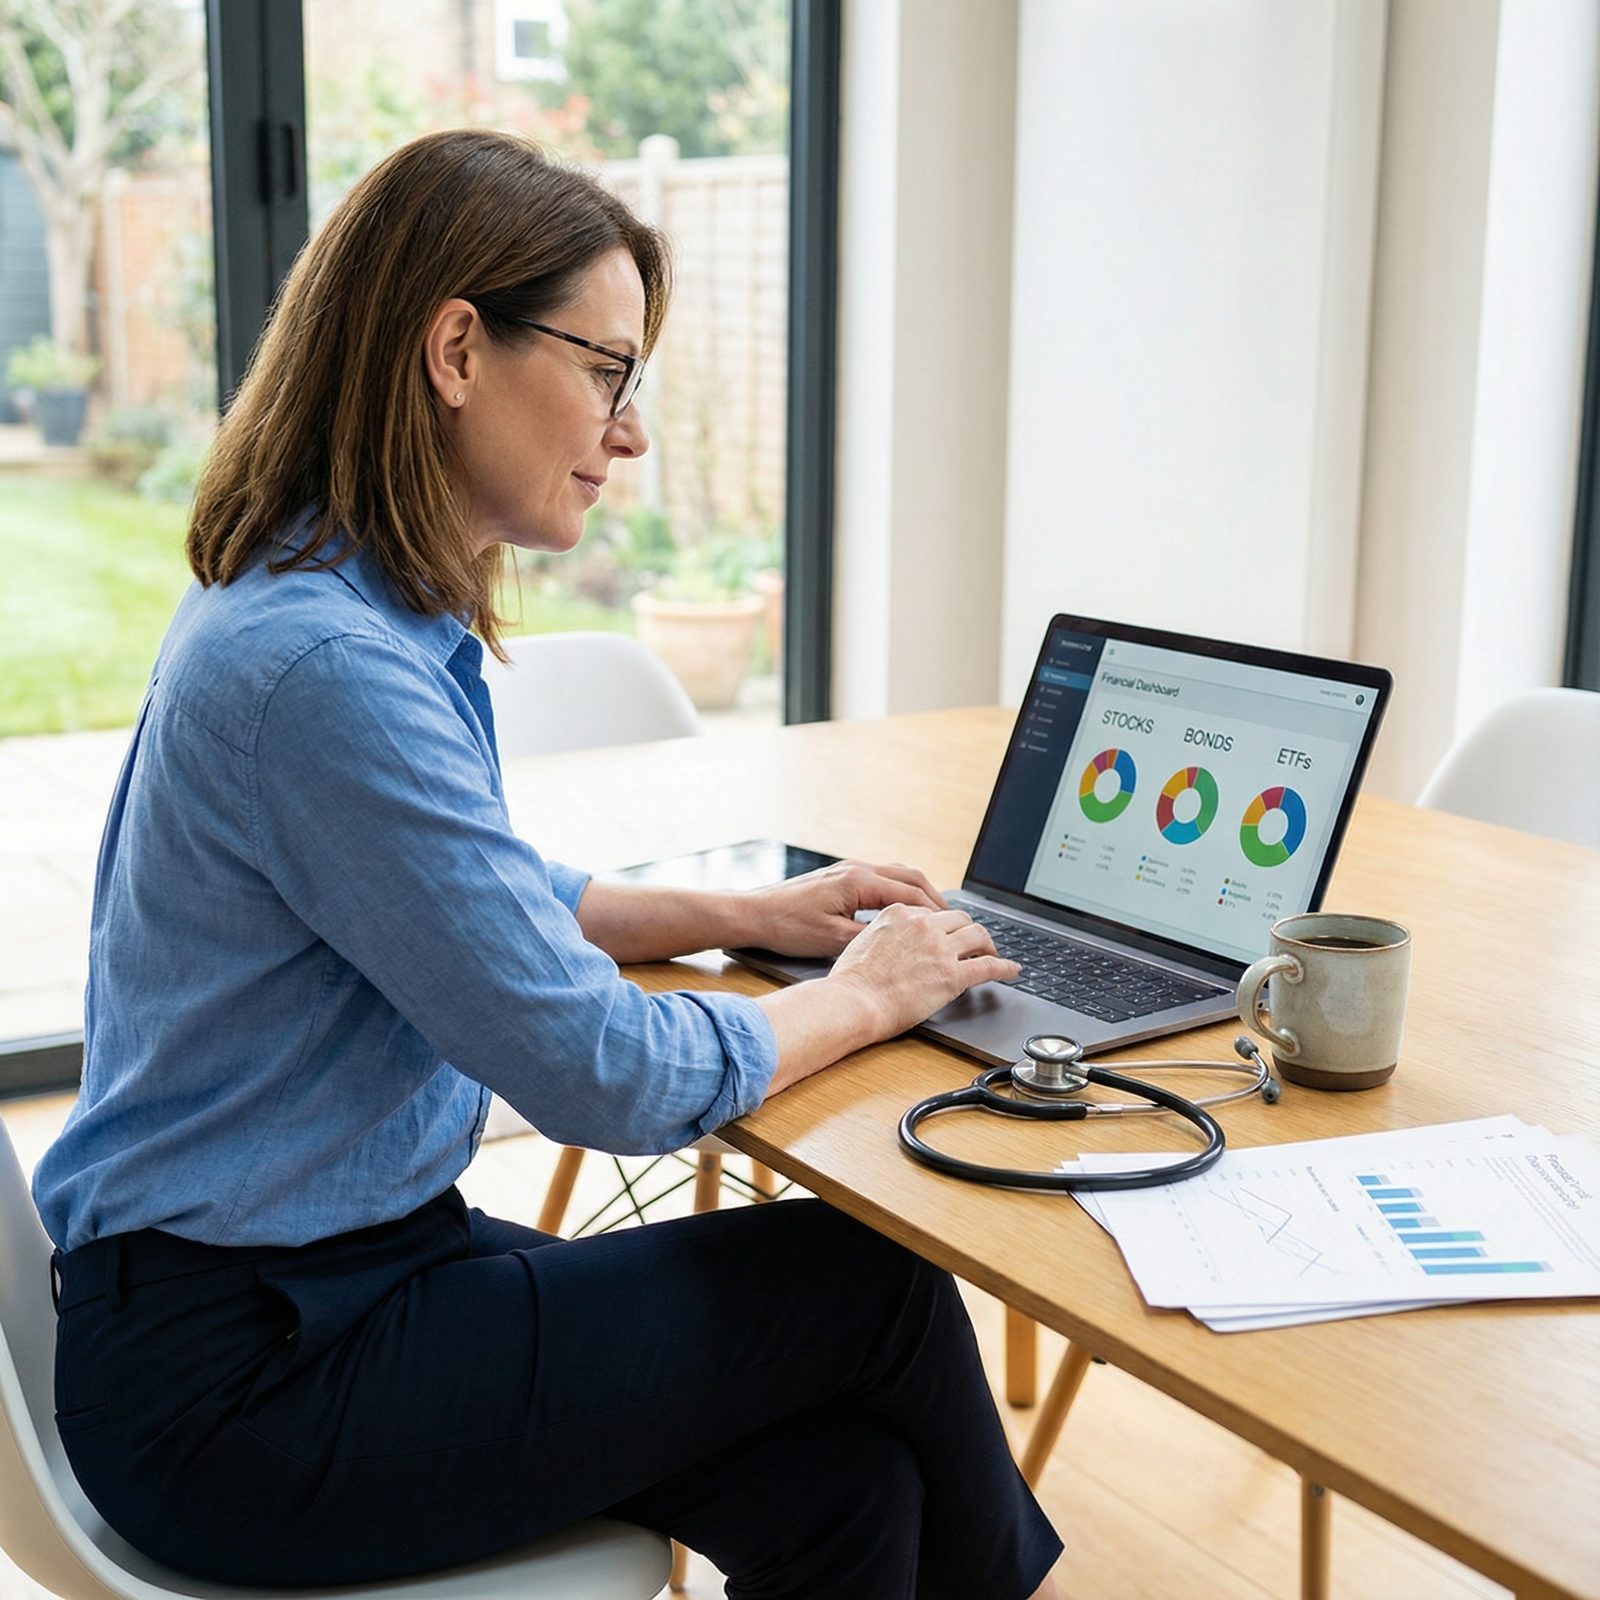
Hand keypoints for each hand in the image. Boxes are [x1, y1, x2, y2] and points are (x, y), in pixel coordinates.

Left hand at [745, 860, 947, 957]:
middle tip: (954, 921)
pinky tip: (904, 909)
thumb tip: (902, 943)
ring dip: (919, 892)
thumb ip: (870, 938)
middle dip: (936, 899)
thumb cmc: (788, 927)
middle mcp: (857, 869)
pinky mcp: (841, 877)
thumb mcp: (832, 940)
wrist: (755, 913)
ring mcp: (848, 870)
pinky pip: (882, 878)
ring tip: (935, 915)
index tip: (953, 929)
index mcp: (858, 882)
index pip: (911, 895)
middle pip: (911, 877)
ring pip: (898, 874)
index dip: (935, 914)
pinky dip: (901, 891)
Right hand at [825, 902, 1019, 1038]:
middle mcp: (923, 925)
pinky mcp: (952, 975)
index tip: (948, 932)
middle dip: (969, 930)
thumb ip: (885, 934)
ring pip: (978, 935)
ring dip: (988, 944)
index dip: (944, 923)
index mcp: (900, 914)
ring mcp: (940, 949)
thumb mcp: (862, 941)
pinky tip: (1011, 970)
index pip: (933, 911)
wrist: (853, 1002)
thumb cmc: (851, 981)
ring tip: (991, 954)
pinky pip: (988, 966)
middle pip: (960, 918)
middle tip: (973, 943)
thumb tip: (894, 943)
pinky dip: (1004, 967)